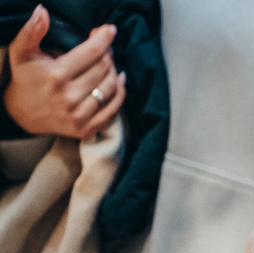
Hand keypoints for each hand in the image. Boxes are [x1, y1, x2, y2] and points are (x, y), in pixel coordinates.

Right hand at [2, 5, 126, 138]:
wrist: (23, 114)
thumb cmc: (26, 78)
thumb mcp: (21, 53)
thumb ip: (31, 31)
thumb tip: (42, 11)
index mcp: (56, 76)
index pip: (91, 53)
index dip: (104, 39)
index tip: (110, 30)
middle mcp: (69, 97)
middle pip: (103, 68)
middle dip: (108, 53)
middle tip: (106, 47)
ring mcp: (79, 115)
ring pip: (110, 87)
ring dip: (114, 71)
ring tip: (109, 62)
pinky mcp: (86, 129)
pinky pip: (114, 109)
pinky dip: (120, 92)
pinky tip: (119, 80)